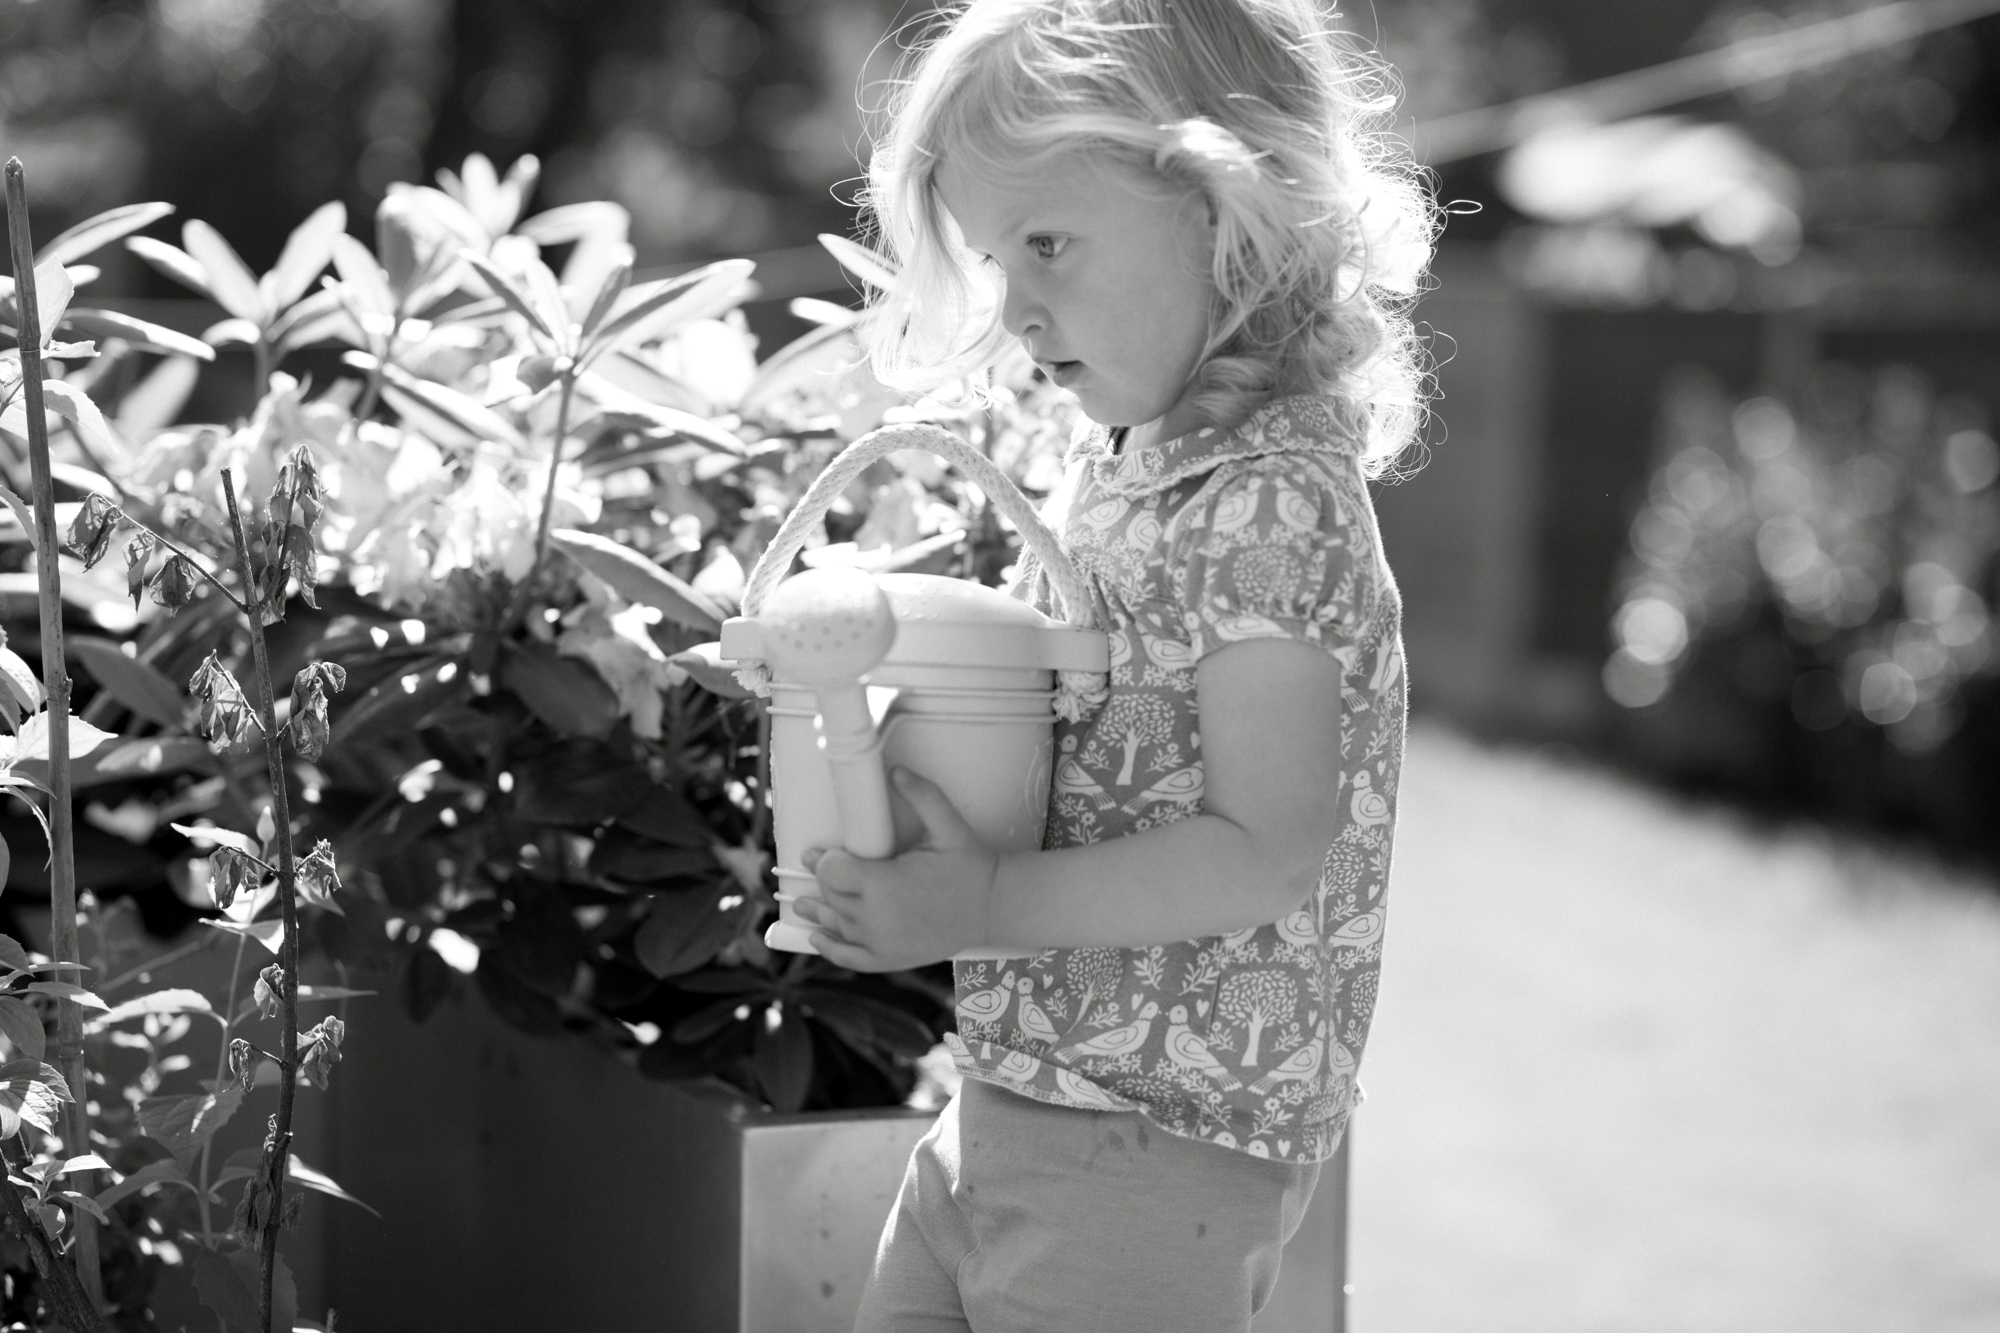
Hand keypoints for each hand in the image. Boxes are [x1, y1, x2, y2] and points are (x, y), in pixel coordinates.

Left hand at [794, 766, 997, 971]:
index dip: (824, 860)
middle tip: (815, 866)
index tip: (819, 852)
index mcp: (883, 884)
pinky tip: (818, 938)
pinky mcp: (890, 958)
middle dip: (823, 882)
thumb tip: (895, 770)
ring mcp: (882, 941)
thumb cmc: (971, 866)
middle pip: (832, 897)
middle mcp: (876, 917)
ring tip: (802, 904)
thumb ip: (921, 795)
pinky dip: (830, 948)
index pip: (832, 873)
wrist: (994, 907)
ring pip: (837, 925)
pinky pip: (849, 957)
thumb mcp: (948, 826)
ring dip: (818, 913)